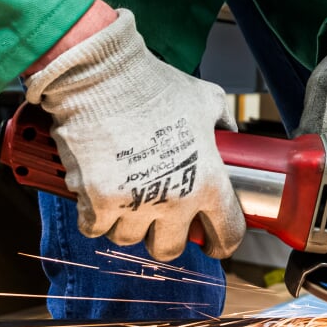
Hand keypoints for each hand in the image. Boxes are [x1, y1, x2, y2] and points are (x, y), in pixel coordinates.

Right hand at [24, 8, 245, 260]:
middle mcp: (174, 200)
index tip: (212, 243)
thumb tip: (232, 133)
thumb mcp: (207, 100)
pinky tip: (98, 196)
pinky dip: (94, 216)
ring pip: (128, 239)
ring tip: (125, 198)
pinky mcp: (97, 202)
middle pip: (169, 250)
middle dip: (164, 237)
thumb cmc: (155, 86)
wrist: (103, 77)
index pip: (227, 233)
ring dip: (126, 223)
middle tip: (158, 219)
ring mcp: (134, 205)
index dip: (221, 243)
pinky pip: (95, 228)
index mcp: (207, 181)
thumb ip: (224, 123)